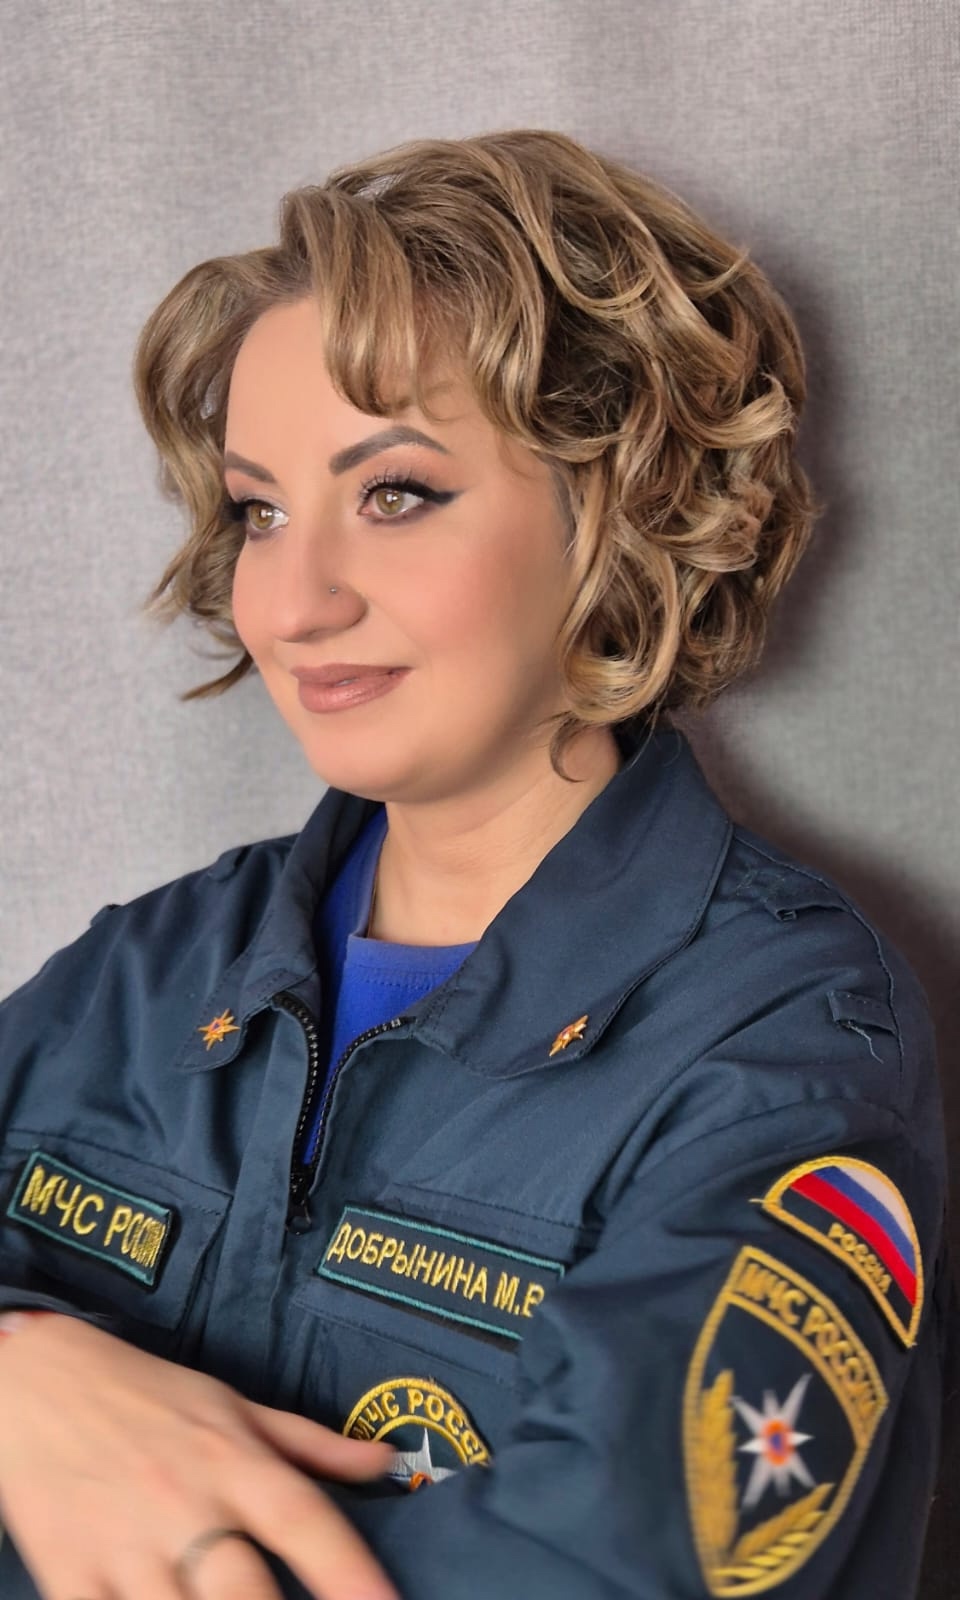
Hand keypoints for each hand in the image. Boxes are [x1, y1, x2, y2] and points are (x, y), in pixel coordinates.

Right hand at [0, 1311, 399, 1599]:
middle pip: (246, 1592)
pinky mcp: (70, 1577)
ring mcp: (125, 1548)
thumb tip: (386, 1460)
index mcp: (232, 1461)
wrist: (37, 1380)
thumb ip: (311, 1442)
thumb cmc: (147, 1394)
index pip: (304, 1520)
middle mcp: (185, 1505)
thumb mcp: (233, 1404)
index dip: (351, 1572)